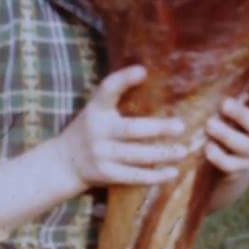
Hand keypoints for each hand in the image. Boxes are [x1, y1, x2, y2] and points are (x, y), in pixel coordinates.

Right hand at [62, 64, 199, 189]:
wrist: (65, 162)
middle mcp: (98, 131)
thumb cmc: (91, 130)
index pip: (107, 90)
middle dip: (158, 129)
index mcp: (96, 109)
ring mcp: (101, 154)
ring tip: (183, 152)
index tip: (142, 71)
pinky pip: (134, 176)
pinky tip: (172, 173)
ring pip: (137, 155)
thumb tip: (153, 78)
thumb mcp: (96, 110)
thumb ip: (118, 99)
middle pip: (131, 129)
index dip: (123, 79)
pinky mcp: (106, 174)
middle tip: (181, 126)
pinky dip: (155, 176)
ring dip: (162, 154)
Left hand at [204, 83, 248, 173]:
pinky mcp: (241, 168)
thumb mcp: (243, 102)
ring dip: (227, 135)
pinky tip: (208, 146)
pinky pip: (231, 165)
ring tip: (210, 124)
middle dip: (243, 116)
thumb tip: (221, 63)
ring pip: (246, 147)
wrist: (229, 151)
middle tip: (225, 104)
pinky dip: (218, 156)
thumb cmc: (236, 115)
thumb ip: (241, 90)